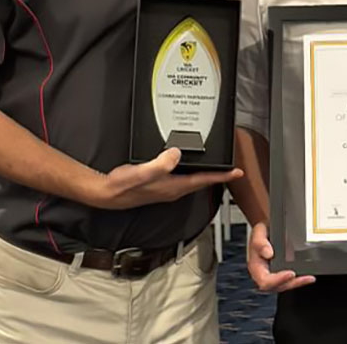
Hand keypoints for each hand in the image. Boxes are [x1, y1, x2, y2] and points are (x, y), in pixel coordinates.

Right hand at [85, 148, 242, 209]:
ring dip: (205, 173)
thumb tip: (177, 153)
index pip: (204, 181)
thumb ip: (161, 163)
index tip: (237, 173)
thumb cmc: (124, 186)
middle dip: (218, 175)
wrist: (108, 193)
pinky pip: (182, 176)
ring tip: (217, 166)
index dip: (222, 176)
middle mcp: (173, 189)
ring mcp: (167, 188)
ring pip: (193, 180)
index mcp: (174, 187)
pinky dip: (190, 170)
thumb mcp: (144, 171)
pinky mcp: (160, 184)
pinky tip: (188, 164)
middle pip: (202, 182)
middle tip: (232, 169)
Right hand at [247, 221, 314, 291]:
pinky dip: (300, 279)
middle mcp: (265, 273)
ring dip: (298, 283)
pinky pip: (290, 280)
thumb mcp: (258, 232)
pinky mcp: (282, 271)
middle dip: (292, 283)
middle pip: (277, 286)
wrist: (267, 227)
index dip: (278, 280)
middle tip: (305, 278)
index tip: (290, 273)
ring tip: (309, 278)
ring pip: (285, 284)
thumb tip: (268, 253)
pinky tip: (309, 277)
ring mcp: (274, 273)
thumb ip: (260, 242)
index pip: (265, 281)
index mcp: (256, 266)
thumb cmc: (261, 232)